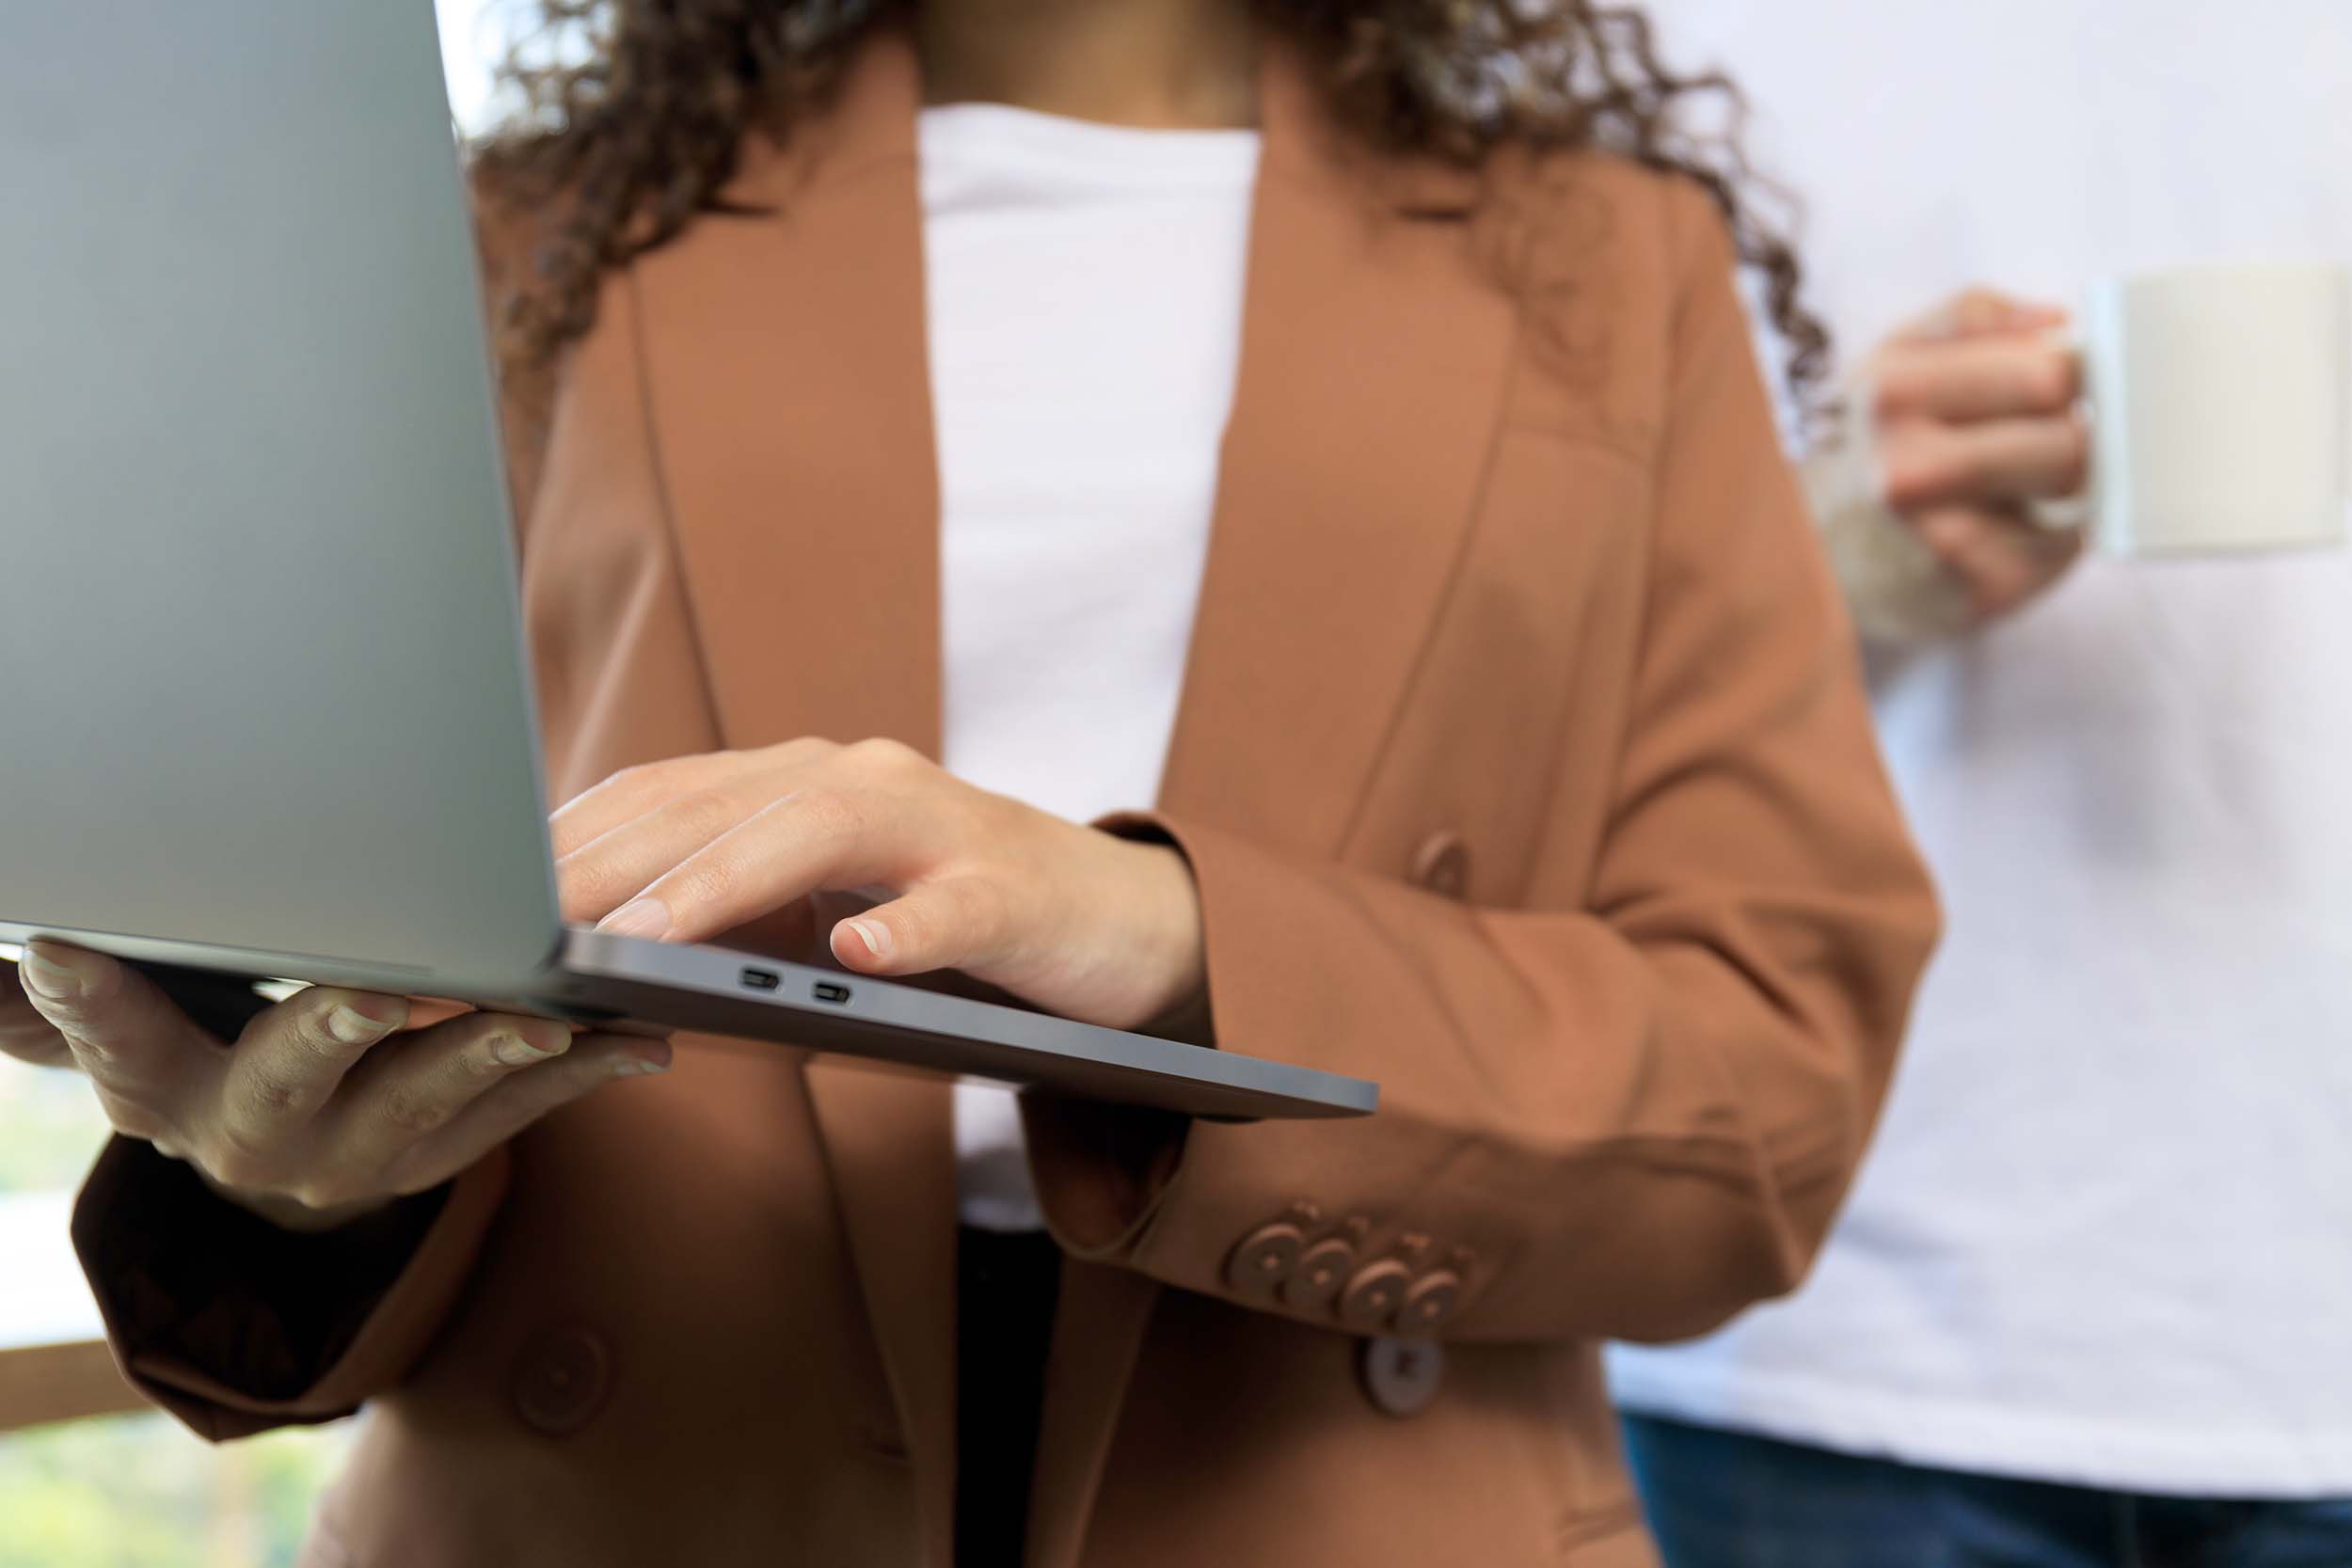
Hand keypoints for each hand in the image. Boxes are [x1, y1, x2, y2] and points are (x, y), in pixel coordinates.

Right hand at [2, 946, 669, 1231]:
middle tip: (384, 990)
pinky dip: (583, 1070)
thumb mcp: (131, 1035)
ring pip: (429, 1099)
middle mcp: (260, 1134)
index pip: (116, 1041)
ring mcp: (362, 1154)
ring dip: (492, 1049)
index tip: (64, 946)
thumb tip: (15, 939)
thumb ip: (81, 1000)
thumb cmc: (199, 1055)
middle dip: (340, 1026)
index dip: (93, 1000)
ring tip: (549, 1013)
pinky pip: (522, 1113)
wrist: (279, 1166)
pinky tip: (640, 1034)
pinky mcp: (448, 1155)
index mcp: (167, 1093)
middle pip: (294, 1074)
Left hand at [552, 738, 1204, 1032]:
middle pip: (709, 807)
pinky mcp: (1013, 887)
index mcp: (789, 787)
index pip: (650, 802)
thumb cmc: (944, 920)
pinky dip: (907, 928)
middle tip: (503, 941)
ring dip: (721, 885)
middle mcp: (853, 782)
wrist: (1113, 921)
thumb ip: (721, 927)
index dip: (550, 855)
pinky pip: (956, 904)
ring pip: (816, 833)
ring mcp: (939, 825)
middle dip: (595, 873)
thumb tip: (576, 980)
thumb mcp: (817, 921)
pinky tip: (863, 957)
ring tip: (637, 942)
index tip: (457, 915)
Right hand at [1865, 288, 2090, 620]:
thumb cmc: (1875, 447)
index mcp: (1892, 390)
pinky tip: (2007, 535)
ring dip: (2065, 480)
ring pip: (2075, 482)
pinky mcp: (1980, 590)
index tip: (2049, 387)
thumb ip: (1971, 317)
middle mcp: (1907, 466)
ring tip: (2016, 484)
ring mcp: (1941, 536)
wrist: (1815, 563)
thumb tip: (2056, 318)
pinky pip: (2067, 544)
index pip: (2047, 370)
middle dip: (2067, 426)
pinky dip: (2053, 536)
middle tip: (2030, 439)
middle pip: (2068, 430)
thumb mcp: (1893, 361)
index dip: (2067, 372)